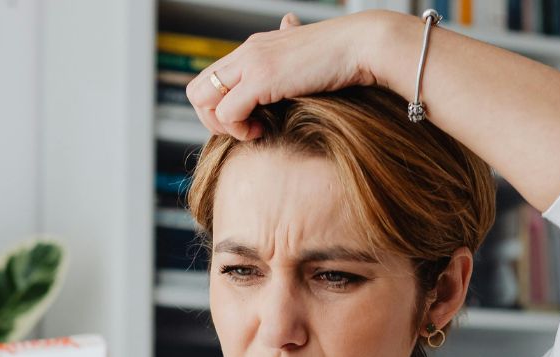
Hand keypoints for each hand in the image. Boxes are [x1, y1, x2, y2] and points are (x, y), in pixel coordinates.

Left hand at [186, 10, 382, 140]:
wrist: (363, 46)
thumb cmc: (343, 56)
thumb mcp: (306, 52)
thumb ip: (289, 48)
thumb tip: (289, 22)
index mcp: (253, 49)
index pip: (210, 80)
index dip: (219, 107)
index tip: (248, 120)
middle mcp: (246, 53)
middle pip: (196, 90)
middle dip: (212, 119)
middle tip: (244, 129)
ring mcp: (252, 64)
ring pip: (203, 101)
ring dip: (223, 126)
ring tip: (254, 130)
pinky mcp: (262, 79)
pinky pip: (228, 112)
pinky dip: (240, 130)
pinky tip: (263, 130)